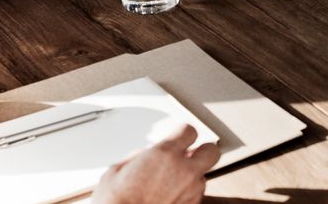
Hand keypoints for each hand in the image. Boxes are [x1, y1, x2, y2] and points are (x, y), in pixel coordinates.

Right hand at [92, 125, 220, 203]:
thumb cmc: (116, 202)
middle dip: (203, 150)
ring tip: (175, 179)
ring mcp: (190, 192)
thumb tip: (147, 155)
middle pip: (211, 151)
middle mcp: (183, 171)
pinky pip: (197, 195)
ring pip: (204, 175)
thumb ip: (140, 156)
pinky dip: (188, 192)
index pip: (190, 131)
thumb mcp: (118, 169)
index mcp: (165, 154)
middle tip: (192, 152)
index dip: (184, 132)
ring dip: (194, 174)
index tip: (179, 135)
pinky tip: (173, 194)